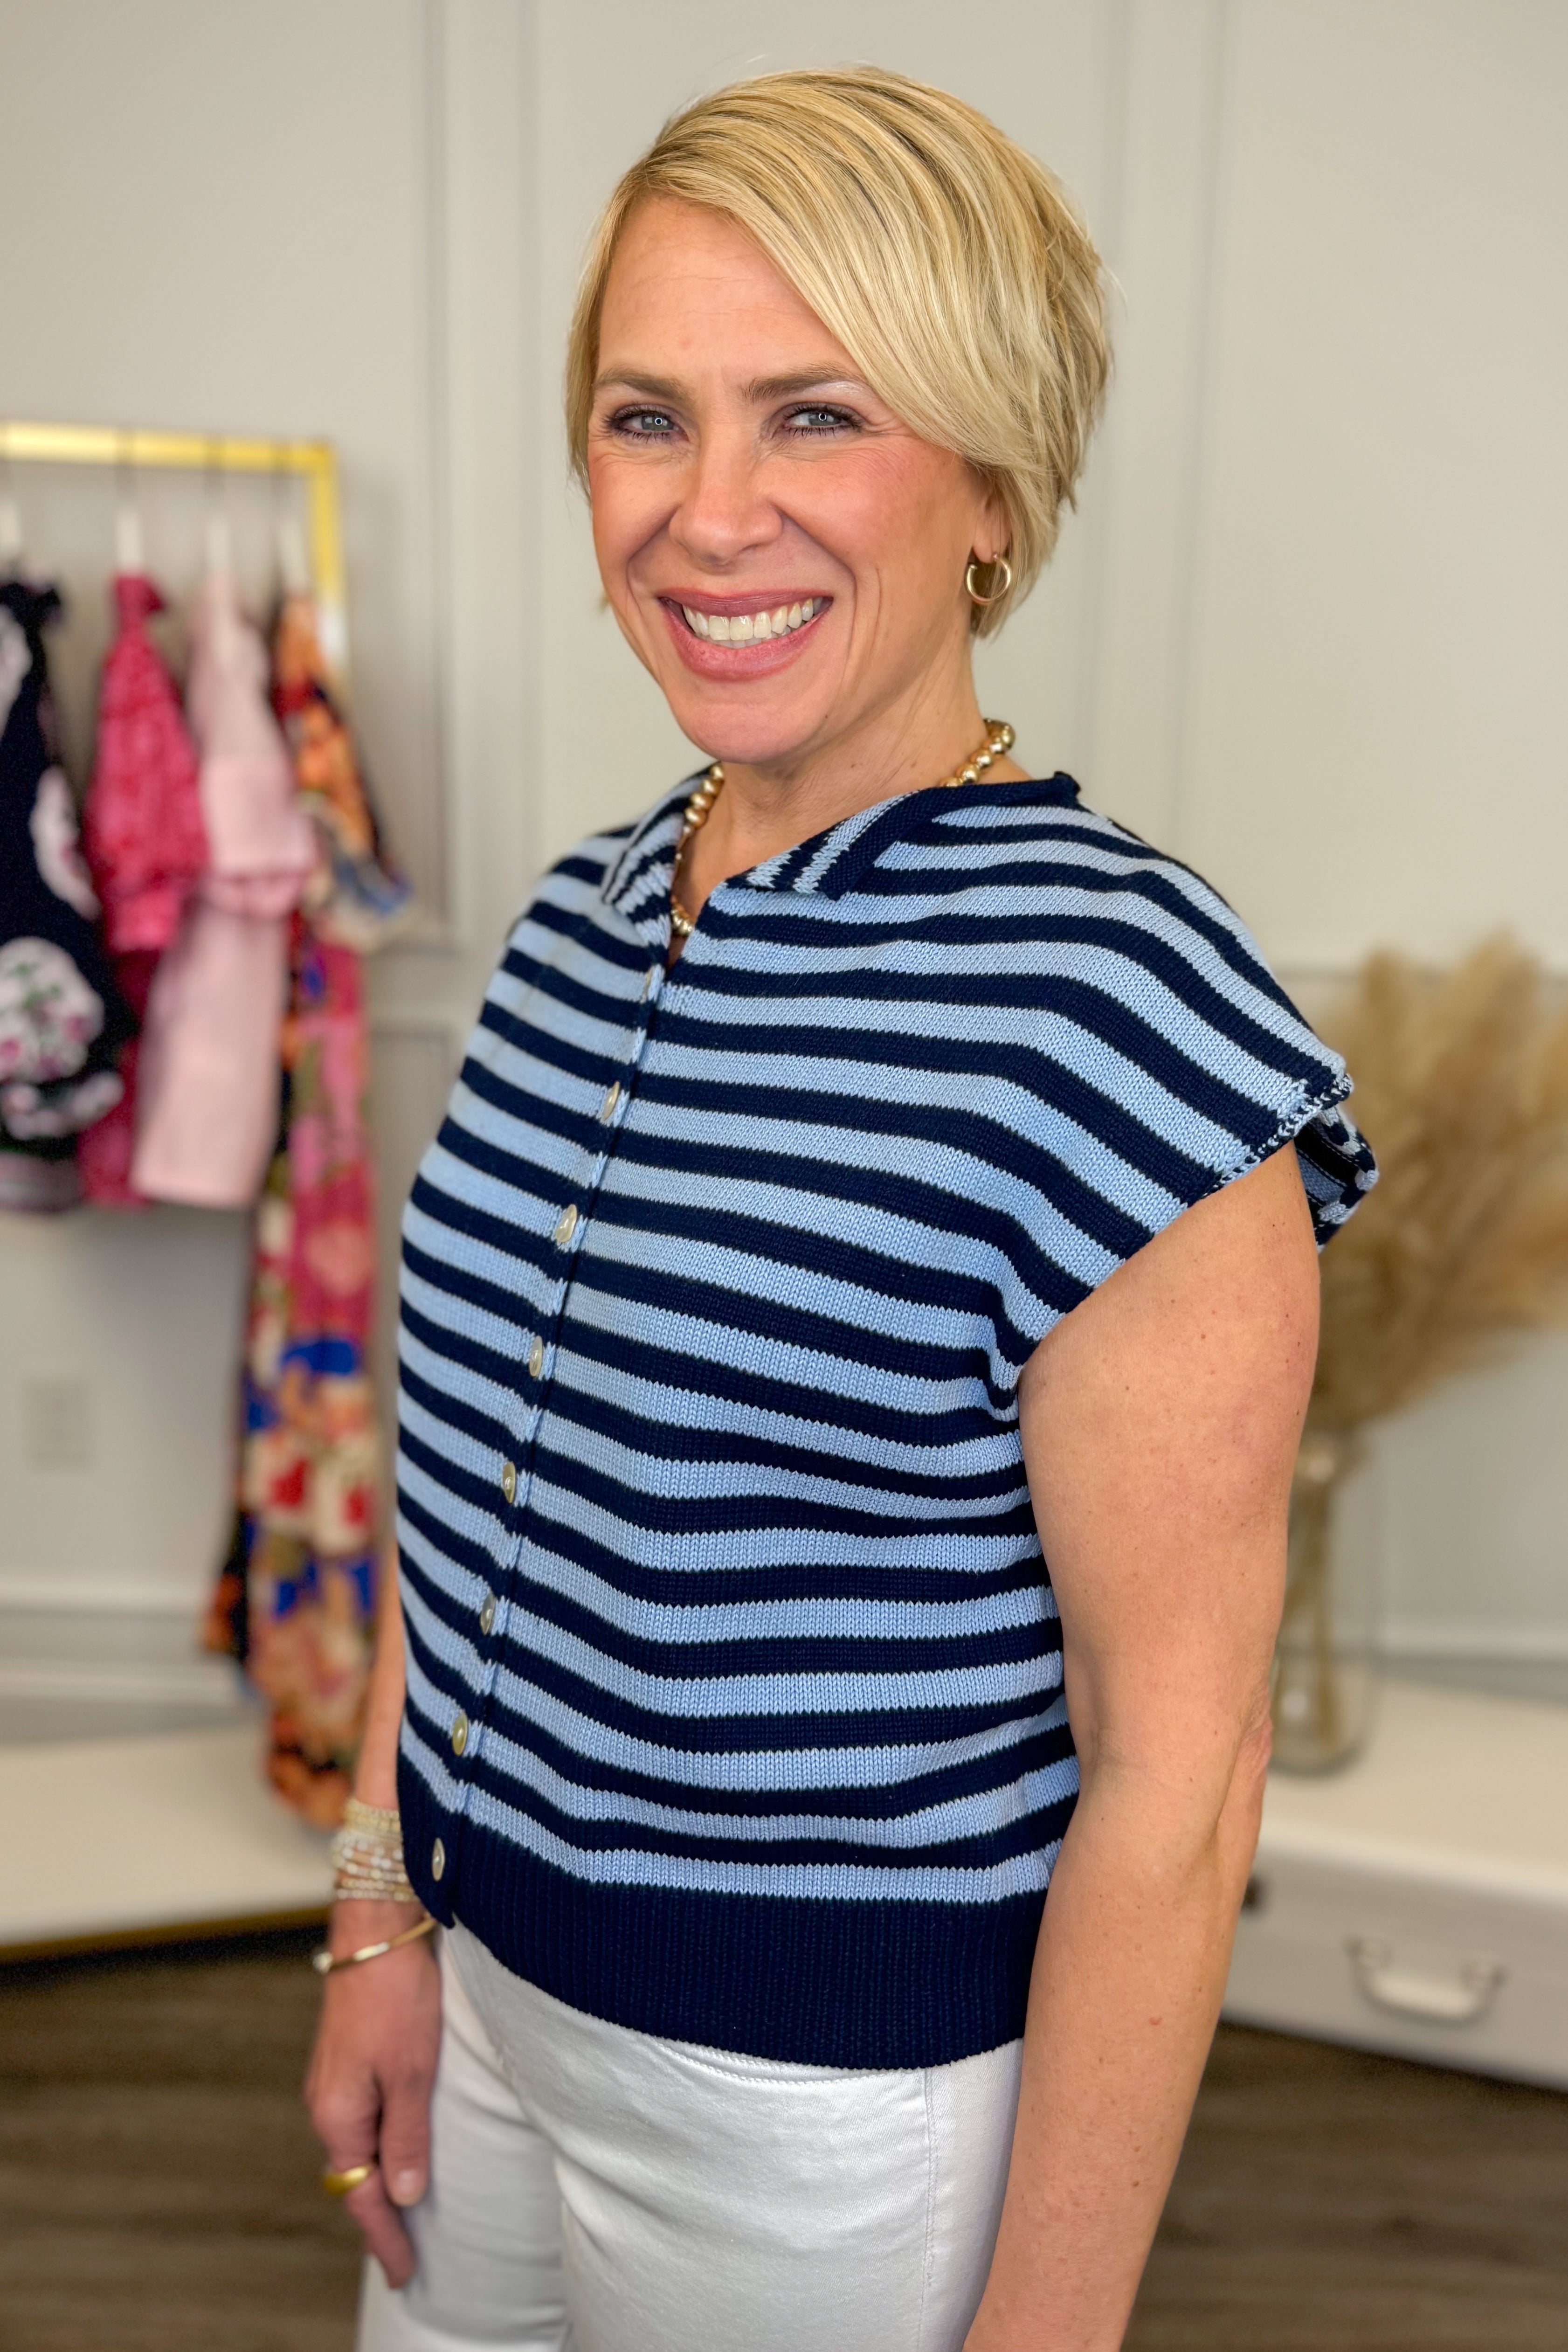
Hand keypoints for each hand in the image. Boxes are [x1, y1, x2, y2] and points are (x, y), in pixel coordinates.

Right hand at [305, 1900, 442, 2288]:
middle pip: (353, 2175)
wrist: (376, 1929)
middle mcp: (327, 2104)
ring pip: (357, 2147)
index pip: (361, 2194)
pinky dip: (378, 2147)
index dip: (385, 2237)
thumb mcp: (413, 2071)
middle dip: (379, 2218)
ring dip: (379, 2180)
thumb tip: (405, 2195)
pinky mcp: (347, 2060)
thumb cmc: (396, 1995)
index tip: (404, 2273)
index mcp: (339, 2114)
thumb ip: (407, 2136)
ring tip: (406, 2214)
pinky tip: (397, 2151)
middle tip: (405, 2256)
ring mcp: (334, 2081)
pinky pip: (361, 2121)